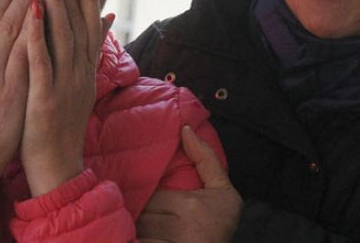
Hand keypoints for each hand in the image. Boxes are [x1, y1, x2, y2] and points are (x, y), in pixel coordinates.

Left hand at [21, 0, 113, 195]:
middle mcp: (79, 72)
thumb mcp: (81, 88)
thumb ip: (90, 57)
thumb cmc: (63, 125)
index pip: (89, 27)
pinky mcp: (45, 97)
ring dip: (55, 3)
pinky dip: (38, 34)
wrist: (58, 166)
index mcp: (85, 71)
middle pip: (76, 25)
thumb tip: (106, 25)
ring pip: (61, 37)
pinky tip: (33, 11)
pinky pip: (42, 61)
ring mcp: (64, 84)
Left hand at [137, 126, 242, 242]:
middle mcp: (178, 228)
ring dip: (137, 229)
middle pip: (143, 213)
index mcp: (189, 206)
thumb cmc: (221, 224)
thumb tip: (185, 128)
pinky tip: (139, 239)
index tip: (153, 201)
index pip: (153, 196)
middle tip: (146, 213)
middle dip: (143, 213)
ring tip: (142, 228)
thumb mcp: (222, 191)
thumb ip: (206, 159)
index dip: (151, 199)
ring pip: (139, 230)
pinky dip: (137, 242)